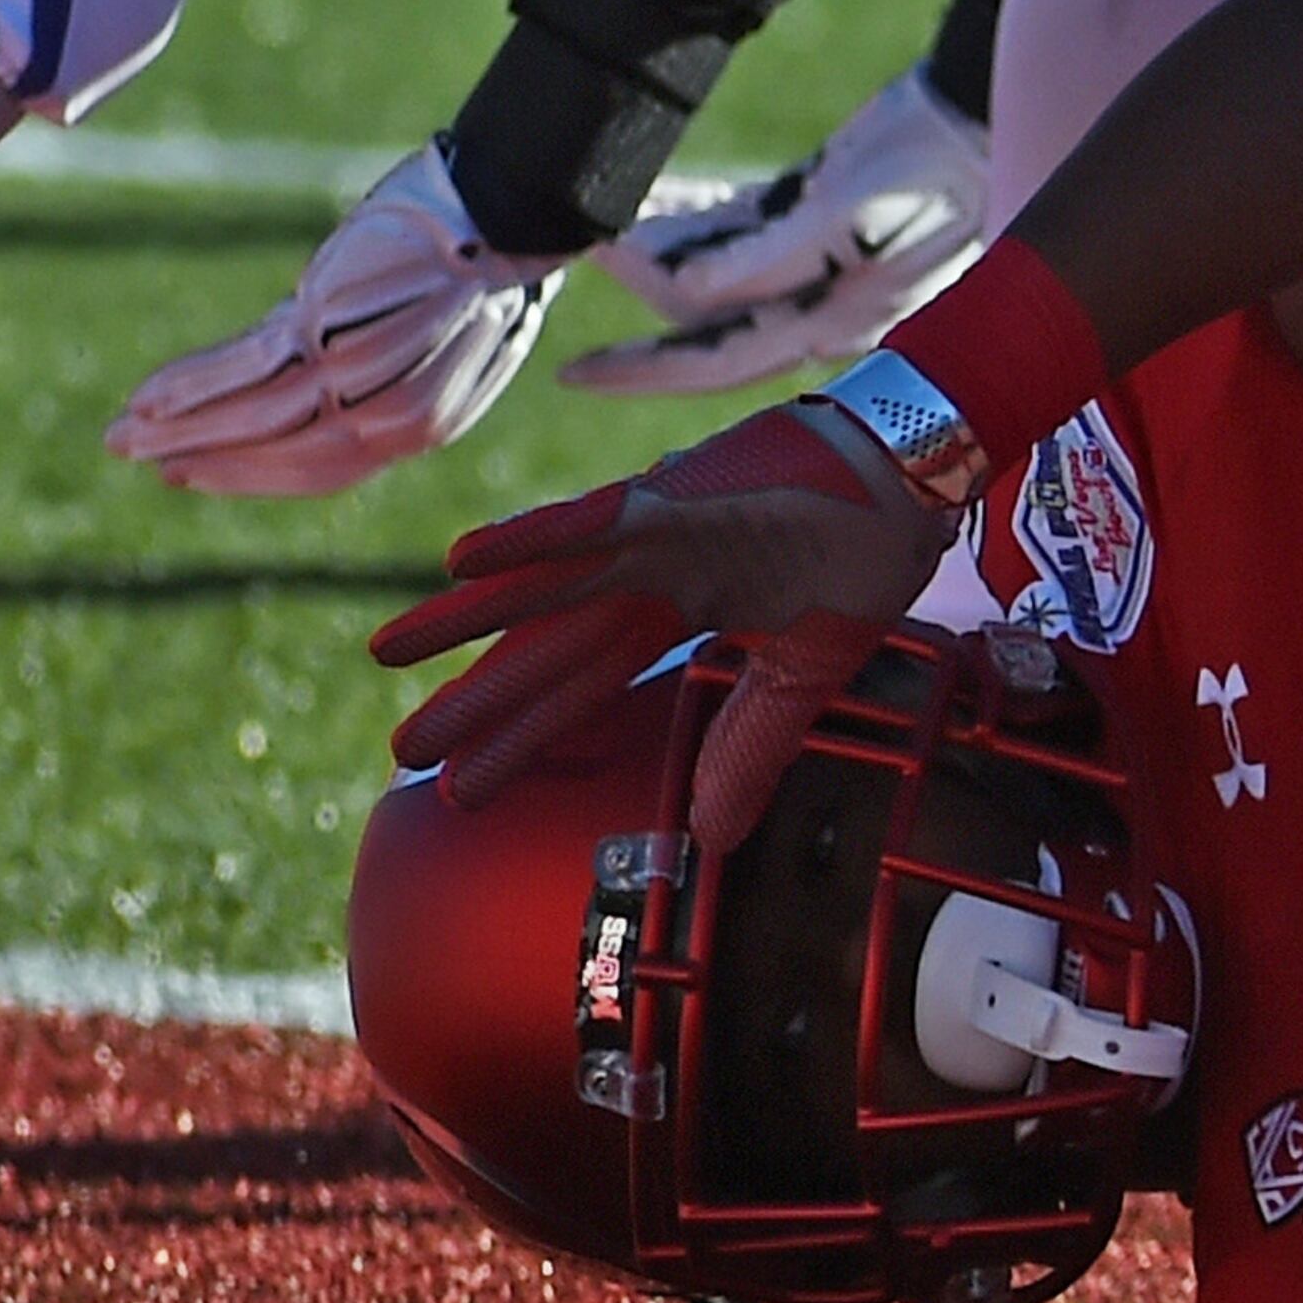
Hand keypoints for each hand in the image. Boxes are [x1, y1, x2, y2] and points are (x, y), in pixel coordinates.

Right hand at [106, 144, 564, 495]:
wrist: (508, 209)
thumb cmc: (481, 259)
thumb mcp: (441, 337)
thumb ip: (384, 376)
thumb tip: (319, 389)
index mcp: (424, 426)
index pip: (322, 472)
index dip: (252, 477)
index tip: (196, 473)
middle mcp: (390, 415)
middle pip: (278, 453)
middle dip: (202, 459)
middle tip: (139, 456)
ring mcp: (356, 372)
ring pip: (251, 419)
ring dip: (179, 428)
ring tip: (122, 434)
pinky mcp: (329, 323)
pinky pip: (246, 369)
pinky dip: (192, 385)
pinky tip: (148, 396)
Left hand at [374, 395, 952, 841]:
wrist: (915, 464)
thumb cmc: (867, 547)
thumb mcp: (807, 672)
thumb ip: (753, 746)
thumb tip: (714, 838)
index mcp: (682, 606)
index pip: (586, 682)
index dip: (527, 734)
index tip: (463, 790)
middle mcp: (651, 570)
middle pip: (548, 645)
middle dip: (479, 698)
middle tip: (403, 748)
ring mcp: (654, 529)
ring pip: (542, 583)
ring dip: (464, 618)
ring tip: (387, 650)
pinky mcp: (672, 497)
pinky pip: (586, 522)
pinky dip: (526, 541)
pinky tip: (462, 561)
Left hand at [563, 65, 988, 397]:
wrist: (980, 116)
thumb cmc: (930, 171)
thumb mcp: (852, 215)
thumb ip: (767, 257)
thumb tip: (683, 294)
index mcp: (829, 320)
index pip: (715, 363)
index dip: (642, 372)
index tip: (573, 373)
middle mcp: (820, 305)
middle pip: (705, 323)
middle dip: (640, 299)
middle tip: (574, 266)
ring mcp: (822, 262)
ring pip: (717, 275)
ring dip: (662, 251)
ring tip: (605, 222)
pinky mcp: (822, 216)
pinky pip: (741, 230)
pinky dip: (696, 218)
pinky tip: (659, 200)